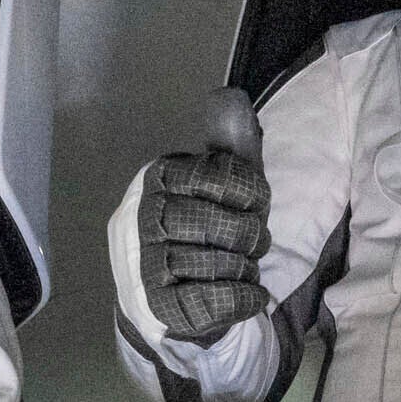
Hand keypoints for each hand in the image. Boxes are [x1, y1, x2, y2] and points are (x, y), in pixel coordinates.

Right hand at [136, 89, 273, 342]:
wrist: (166, 299)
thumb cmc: (202, 232)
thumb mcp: (219, 185)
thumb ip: (230, 146)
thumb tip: (231, 96)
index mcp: (159, 177)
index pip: (218, 177)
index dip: (251, 194)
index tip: (256, 206)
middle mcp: (144, 216)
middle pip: (219, 224)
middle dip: (249, 237)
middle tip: (253, 243)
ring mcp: (146, 264)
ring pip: (217, 264)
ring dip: (244, 269)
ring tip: (242, 267)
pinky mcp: (158, 305)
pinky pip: (214, 300)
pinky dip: (243, 298)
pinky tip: (248, 294)